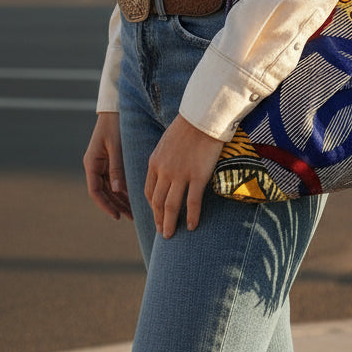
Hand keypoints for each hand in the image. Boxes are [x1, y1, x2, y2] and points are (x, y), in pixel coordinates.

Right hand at [83, 112, 132, 220]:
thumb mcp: (116, 146)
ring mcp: (102, 164)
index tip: (116, 216)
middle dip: (117, 206)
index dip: (105, 205)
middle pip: (104, 193)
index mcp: (92, 163)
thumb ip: (116, 167)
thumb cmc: (114, 125)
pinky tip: (133, 197)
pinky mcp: (110, 161)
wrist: (114, 108)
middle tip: (132, 218)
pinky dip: (123, 189)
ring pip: (110, 188)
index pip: (95, 191)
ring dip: (121, 200)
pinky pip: (115, 180)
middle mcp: (95, 166)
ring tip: (134, 212)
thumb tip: (118, 190)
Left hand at [144, 115, 223, 238]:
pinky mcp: (197, 176)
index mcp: (155, 162)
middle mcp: (164, 171)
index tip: (157, 215)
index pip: (149, 191)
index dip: (152, 207)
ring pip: (171, 206)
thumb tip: (165, 169)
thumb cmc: (188, 126)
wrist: (202, 116)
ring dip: (169, 223)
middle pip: (158, 202)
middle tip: (162, 232)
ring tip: (170, 236)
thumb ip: (163, 158)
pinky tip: (192, 226)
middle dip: (158, 219)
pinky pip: (192, 202)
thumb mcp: (167, 141)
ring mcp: (181, 175)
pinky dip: (191, 216)